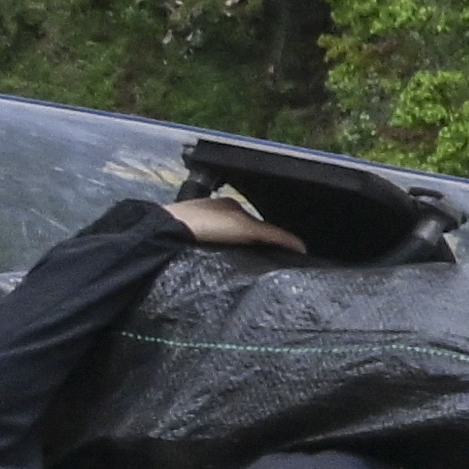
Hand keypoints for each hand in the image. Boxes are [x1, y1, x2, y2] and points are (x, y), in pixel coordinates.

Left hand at [161, 195, 308, 255]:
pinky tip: (217, 262)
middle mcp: (214, 210)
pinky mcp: (183, 236)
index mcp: (230, 204)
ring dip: (234, 247)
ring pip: (222, 236)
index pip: (256, 220)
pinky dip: (217, 252)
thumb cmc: (207, 224)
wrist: (167, 231)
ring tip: (243, 264)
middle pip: (240, 227)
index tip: (280, 251)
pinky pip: (207, 244)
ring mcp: (196, 222)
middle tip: (264, 260)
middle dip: (252, 241)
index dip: (270, 235)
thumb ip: (274, 236)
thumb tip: (301, 247)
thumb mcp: (247, 229)